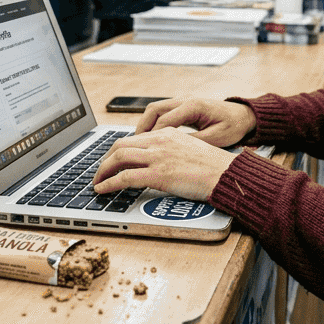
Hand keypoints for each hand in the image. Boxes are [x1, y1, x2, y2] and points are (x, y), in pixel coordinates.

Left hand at [92, 128, 238, 200]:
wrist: (227, 174)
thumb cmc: (215, 167)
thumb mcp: (192, 149)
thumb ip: (173, 151)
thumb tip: (162, 163)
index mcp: (168, 133)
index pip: (135, 138)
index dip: (119, 150)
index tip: (112, 160)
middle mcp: (160, 141)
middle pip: (120, 144)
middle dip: (105, 159)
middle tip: (100, 171)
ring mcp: (158, 157)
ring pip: (118, 157)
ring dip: (102, 171)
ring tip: (97, 182)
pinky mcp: (158, 174)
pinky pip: (124, 177)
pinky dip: (109, 183)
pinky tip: (102, 190)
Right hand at [135, 98, 256, 147]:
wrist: (243, 115)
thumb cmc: (233, 126)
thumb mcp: (216, 139)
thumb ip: (194, 143)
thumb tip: (174, 152)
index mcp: (193, 106)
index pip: (164, 120)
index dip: (152, 137)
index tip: (144, 151)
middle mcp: (185, 100)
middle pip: (153, 110)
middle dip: (142, 128)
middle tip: (134, 146)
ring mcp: (182, 101)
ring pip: (154, 109)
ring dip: (145, 125)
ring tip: (139, 143)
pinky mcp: (182, 106)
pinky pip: (161, 112)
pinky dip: (153, 124)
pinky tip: (150, 139)